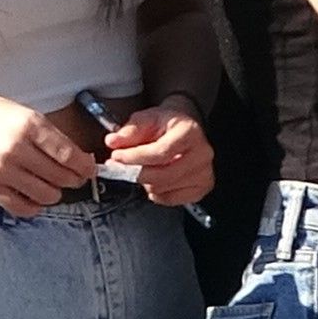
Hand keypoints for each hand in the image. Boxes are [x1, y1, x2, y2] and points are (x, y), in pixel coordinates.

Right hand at [0, 91, 101, 214]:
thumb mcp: (22, 112)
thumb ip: (48, 134)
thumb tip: (76, 157)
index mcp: (28, 126)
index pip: (68, 155)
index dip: (84, 166)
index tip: (89, 169)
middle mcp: (15, 149)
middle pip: (60, 177)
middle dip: (74, 180)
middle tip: (75, 178)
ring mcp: (2, 171)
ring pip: (46, 195)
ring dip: (55, 193)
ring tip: (53, 185)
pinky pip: (22, 207)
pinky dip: (35, 205)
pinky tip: (35, 196)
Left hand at [101, 95, 216, 206]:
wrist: (185, 127)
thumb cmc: (167, 124)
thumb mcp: (147, 118)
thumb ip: (130, 130)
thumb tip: (113, 141)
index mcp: (190, 132)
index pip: (160, 152)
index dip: (134, 157)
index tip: (117, 156)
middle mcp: (201, 154)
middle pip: (161, 175)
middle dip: (134, 172)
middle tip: (119, 166)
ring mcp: (203, 173)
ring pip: (162, 189)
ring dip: (144, 182)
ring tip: (142, 168)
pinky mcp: (201, 188)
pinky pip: (169, 199)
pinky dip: (156, 193)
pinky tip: (155, 179)